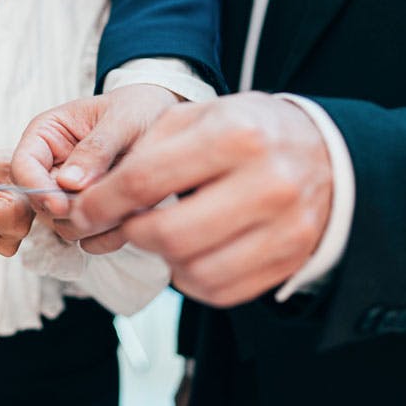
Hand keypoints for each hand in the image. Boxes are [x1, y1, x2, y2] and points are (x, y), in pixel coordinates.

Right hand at [10, 85, 178, 246]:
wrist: (168, 122)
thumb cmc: (140, 108)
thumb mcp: (123, 119)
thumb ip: (96, 148)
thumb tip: (69, 183)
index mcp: (46, 135)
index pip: (22, 167)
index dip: (37, 189)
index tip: (62, 206)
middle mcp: (51, 166)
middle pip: (40, 203)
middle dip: (72, 210)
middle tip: (110, 204)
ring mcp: (69, 193)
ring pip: (63, 225)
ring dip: (95, 223)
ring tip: (131, 203)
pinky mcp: (90, 213)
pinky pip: (90, 238)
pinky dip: (111, 235)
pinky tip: (135, 214)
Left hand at [69, 93, 332, 305]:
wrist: (324, 152)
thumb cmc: (248, 130)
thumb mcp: (199, 115)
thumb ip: (144, 148)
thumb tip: (90, 192)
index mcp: (234, 135)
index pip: (145, 179)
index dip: (102, 202)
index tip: (81, 212)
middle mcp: (266, 182)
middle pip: (168, 233)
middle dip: (129, 234)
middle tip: (119, 226)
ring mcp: (285, 226)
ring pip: (193, 268)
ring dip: (159, 259)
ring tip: (155, 235)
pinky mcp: (291, 259)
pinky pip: (221, 289)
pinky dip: (190, 279)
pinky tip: (186, 254)